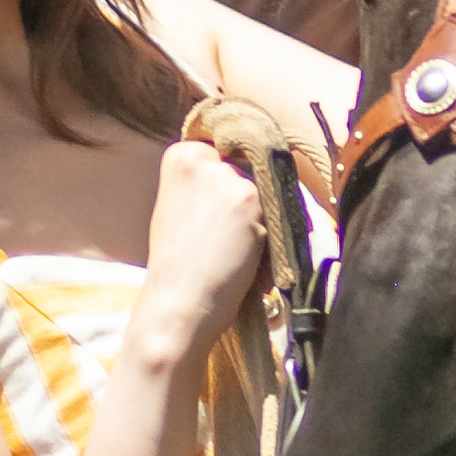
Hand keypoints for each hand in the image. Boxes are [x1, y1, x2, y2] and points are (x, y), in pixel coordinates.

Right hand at [134, 138, 263, 372]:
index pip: (227, 152)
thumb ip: (206, 185)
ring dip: (264, 218)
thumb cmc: (179, 266)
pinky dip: (271, 234)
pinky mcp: (248, 197)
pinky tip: (247, 255)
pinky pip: (278, 209)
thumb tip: (251, 175)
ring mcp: (226, 175)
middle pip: (249, 169)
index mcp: (180, 155)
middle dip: (249, 200)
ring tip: (237, 250)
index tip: (222, 213)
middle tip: (226, 238)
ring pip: (266, 190)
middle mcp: (202, 157)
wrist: (178, 303)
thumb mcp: (179, 207)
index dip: (232, 185)